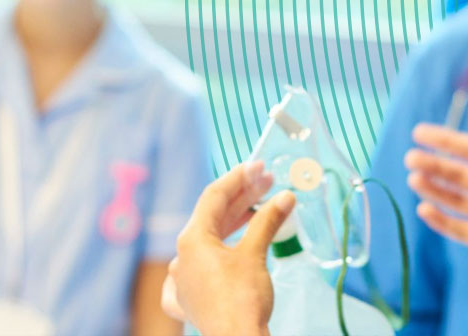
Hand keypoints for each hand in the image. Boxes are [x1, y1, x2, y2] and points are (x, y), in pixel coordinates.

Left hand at [161, 162, 294, 335]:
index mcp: (191, 240)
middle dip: (241, 199)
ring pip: (208, 242)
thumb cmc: (242, 299)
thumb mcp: (255, 254)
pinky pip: (199, 271)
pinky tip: (225, 253)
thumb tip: (285, 197)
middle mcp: (182, 257)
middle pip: (212, 218)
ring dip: (234, 225)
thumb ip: (267, 222)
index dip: (238, 178)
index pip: (213, 197)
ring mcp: (183, 280)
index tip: (258, 166)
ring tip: (260, 212)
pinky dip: (217, 257)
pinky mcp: (191, 300)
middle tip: (268, 184)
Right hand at [404, 104, 467, 286]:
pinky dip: (442, 221)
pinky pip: (461, 229)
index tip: (419, 133)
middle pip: (460, 175)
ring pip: (457, 200)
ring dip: (435, 190)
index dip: (446, 141)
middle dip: (435, 166)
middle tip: (410, 159)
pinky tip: (425, 210)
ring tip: (413, 180)